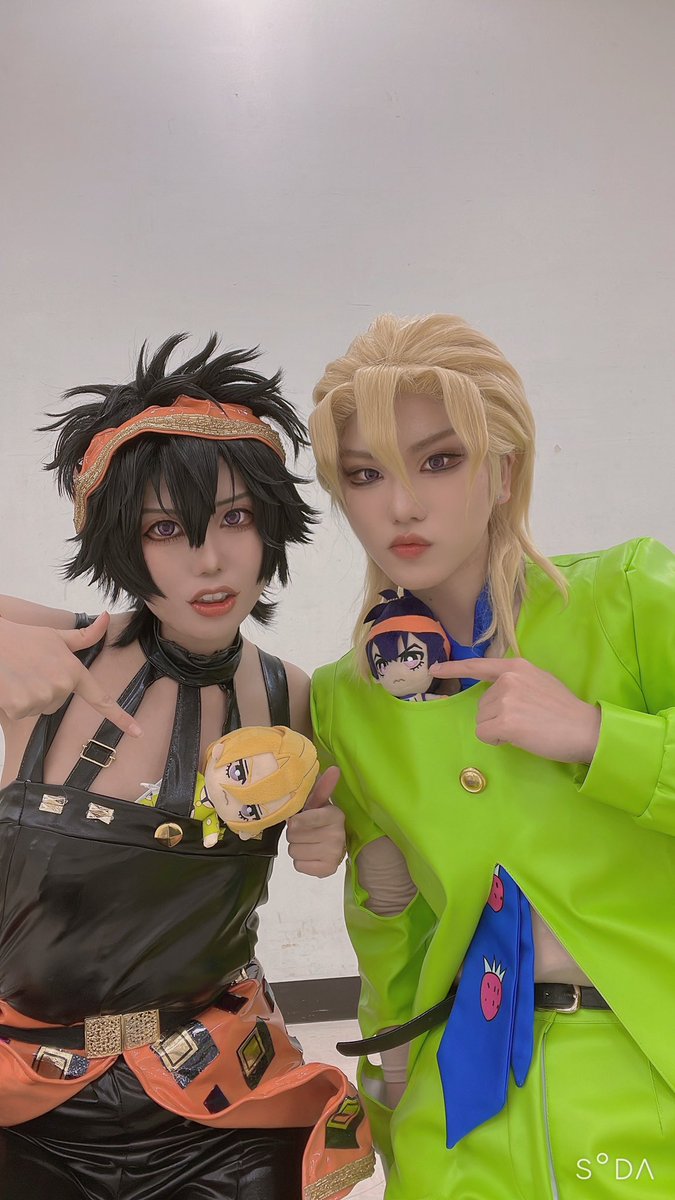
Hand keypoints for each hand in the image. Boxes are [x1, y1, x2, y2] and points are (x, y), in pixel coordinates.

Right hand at [0, 612, 141, 736]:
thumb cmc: (24, 638)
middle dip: (45, 691)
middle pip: (58, 703)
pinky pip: (21, 714)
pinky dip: (13, 703)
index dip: (120, 717)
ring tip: (20, 676)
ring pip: (39, 709)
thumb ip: (85, 635)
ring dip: (29, 697)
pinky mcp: (20, 707)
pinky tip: (9, 685)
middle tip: (31, 671)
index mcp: (73, 670)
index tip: (137, 732)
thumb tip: (106, 617)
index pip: (101, 698)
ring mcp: (41, 697)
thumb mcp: (56, 635)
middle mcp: (61, 685)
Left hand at [286, 766, 345, 877]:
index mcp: (335, 815)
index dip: (296, 821)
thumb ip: (323, 787)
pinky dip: (300, 861)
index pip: (304, 820)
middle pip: (293, 836)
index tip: (295, 820)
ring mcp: (333, 854)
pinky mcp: (327, 870)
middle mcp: (336, 836)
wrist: (337, 843)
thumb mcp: (319, 802)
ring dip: (296, 847)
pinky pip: (298, 865)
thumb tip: (334, 769)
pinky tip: (310, 854)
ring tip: (307, 842)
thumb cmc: (321, 819)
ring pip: (294, 851)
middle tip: (303, 831)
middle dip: (294, 833)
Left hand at [430, 657, 600, 762]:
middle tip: (525, 721)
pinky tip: (519, 737)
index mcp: (516, 666)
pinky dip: (497, 740)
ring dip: (498, 729)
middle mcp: (508, 679)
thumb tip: (499, 691)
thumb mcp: (540, 681)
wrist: (584, 729)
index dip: (454, 668)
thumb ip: (517, 681)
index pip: (478, 665)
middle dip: (497, 717)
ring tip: (526, 728)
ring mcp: (505, 700)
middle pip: (481, 705)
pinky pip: (485, 734)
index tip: (434, 669)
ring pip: (482, 721)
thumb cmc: (564, 710)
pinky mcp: (504, 722)